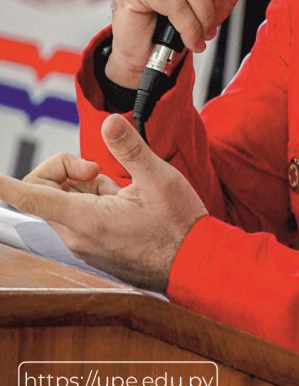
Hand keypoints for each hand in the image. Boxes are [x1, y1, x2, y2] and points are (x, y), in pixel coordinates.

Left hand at [0, 114, 207, 290]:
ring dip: (85, 187)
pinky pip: (78, 217)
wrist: (193, 263)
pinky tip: (122, 204)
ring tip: (121, 191)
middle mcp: (78, 236)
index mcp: (88, 219)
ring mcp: (84, 245)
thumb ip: (129, 148)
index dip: (7, 186)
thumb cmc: (179, 224)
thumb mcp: (159, 178)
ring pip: (64, 204)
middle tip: (98, 168)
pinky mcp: (93, 248)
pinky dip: (93, 201)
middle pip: (46, 193)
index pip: (32, 199)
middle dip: (66, 171)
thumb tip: (109, 122)